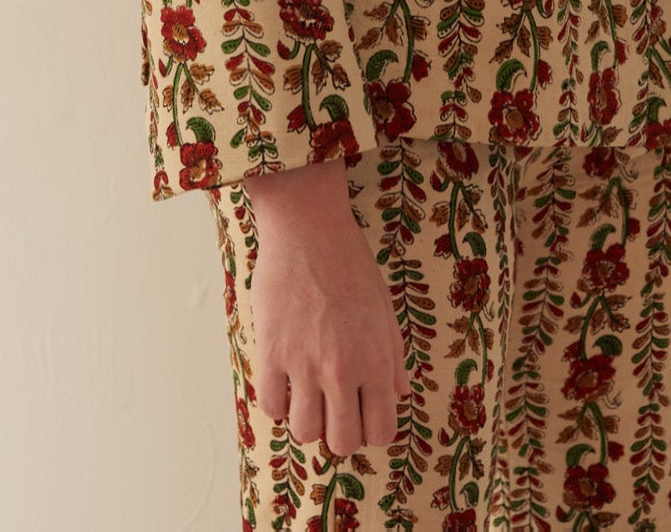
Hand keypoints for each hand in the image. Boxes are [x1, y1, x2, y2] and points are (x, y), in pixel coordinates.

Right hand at [244, 159, 412, 456]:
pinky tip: (284, 377)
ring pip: (304, 432)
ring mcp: (305, 364)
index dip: (372, 429)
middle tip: (332, 406)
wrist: (309, 228)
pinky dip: (278, 401)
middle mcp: (343, 370)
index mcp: (377, 360)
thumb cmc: (351, 262)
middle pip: (341, 442)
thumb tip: (399, 394)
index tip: (362, 413)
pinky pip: (271, 407)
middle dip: (339, 431)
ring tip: (306, 391)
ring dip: (306, 419)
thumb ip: (394, 357)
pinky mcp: (271, 353)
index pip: (381, 431)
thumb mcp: (385, 308)